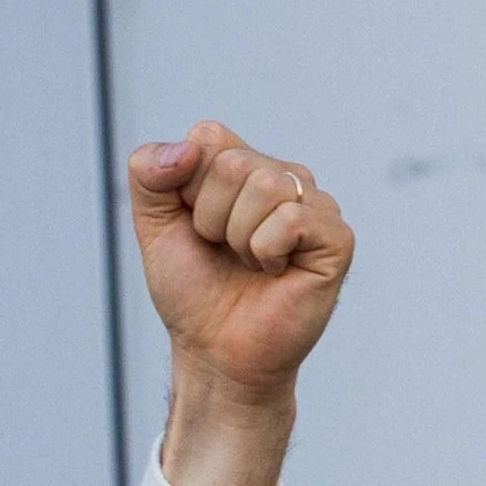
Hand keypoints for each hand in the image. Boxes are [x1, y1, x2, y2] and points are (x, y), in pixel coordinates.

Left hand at [126, 122, 353, 485]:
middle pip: (234, 162)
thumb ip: (149, 174)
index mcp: (243, 166)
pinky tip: (273, 272)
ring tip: (248, 263)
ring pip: (265, 185)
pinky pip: (292, 219)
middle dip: (208, 217)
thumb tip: (186, 147)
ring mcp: (315, 206)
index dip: (186, 186)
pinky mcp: (336, 239)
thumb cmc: (193, 290)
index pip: (209, 135)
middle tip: (222, 251)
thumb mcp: (153, 226)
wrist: (214, 350)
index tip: (192, 225)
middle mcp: (283, 178)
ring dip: (237, 237)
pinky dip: (266, 251)